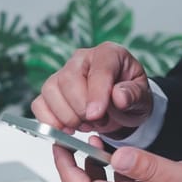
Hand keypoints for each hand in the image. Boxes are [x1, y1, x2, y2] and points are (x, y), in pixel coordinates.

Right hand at [31, 42, 151, 137]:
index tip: (97, 114)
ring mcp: (62, 74)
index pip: (99, 69)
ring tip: (86, 124)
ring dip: (67, 116)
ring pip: (50, 92)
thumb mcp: (143, 98)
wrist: (120, 108)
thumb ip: (133, 95)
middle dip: (81, 108)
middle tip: (98, 121)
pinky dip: (50, 121)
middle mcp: (81, 60)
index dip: (96, 93)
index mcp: (108, 54)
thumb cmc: (130, 98)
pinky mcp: (50, 92)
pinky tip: (68, 127)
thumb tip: (118, 96)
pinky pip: (39, 104)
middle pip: (68, 80)